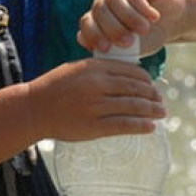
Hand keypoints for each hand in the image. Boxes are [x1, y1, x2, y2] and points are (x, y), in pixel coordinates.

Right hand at [26, 58, 165, 140]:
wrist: (33, 108)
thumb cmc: (55, 87)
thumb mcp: (77, 69)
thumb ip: (100, 70)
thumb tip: (127, 75)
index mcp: (94, 68)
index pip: (130, 71)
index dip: (146, 79)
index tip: (152, 84)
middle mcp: (98, 85)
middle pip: (135, 88)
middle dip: (152, 94)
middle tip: (160, 100)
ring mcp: (96, 106)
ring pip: (133, 106)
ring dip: (152, 110)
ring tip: (162, 113)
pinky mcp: (94, 126)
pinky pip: (124, 125)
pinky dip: (140, 126)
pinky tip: (151, 127)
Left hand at [77, 0, 185, 54]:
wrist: (175, 17)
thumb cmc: (151, 34)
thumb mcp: (133, 48)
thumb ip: (113, 50)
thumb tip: (90, 47)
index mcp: (99, 17)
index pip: (87, 23)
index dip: (93, 35)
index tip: (106, 48)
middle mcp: (104, 0)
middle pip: (100, 12)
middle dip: (113, 29)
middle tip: (129, 42)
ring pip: (114, 0)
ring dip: (129, 18)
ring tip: (144, 30)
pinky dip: (142, 7)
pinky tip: (154, 17)